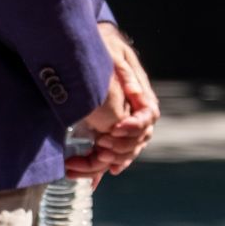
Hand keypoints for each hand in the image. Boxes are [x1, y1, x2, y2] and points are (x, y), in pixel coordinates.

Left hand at [70, 24, 159, 179]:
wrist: (84, 44)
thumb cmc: (100, 44)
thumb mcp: (111, 55)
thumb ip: (124, 77)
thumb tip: (129, 103)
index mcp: (140, 92)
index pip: (148, 117)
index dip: (134, 128)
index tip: (113, 130)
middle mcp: (134, 111)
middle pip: (136, 141)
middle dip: (117, 150)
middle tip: (97, 148)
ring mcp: (121, 123)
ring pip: (121, 152)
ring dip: (102, 163)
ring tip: (76, 165)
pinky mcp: (105, 130)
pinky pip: (109, 154)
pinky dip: (101, 168)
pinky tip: (91, 181)